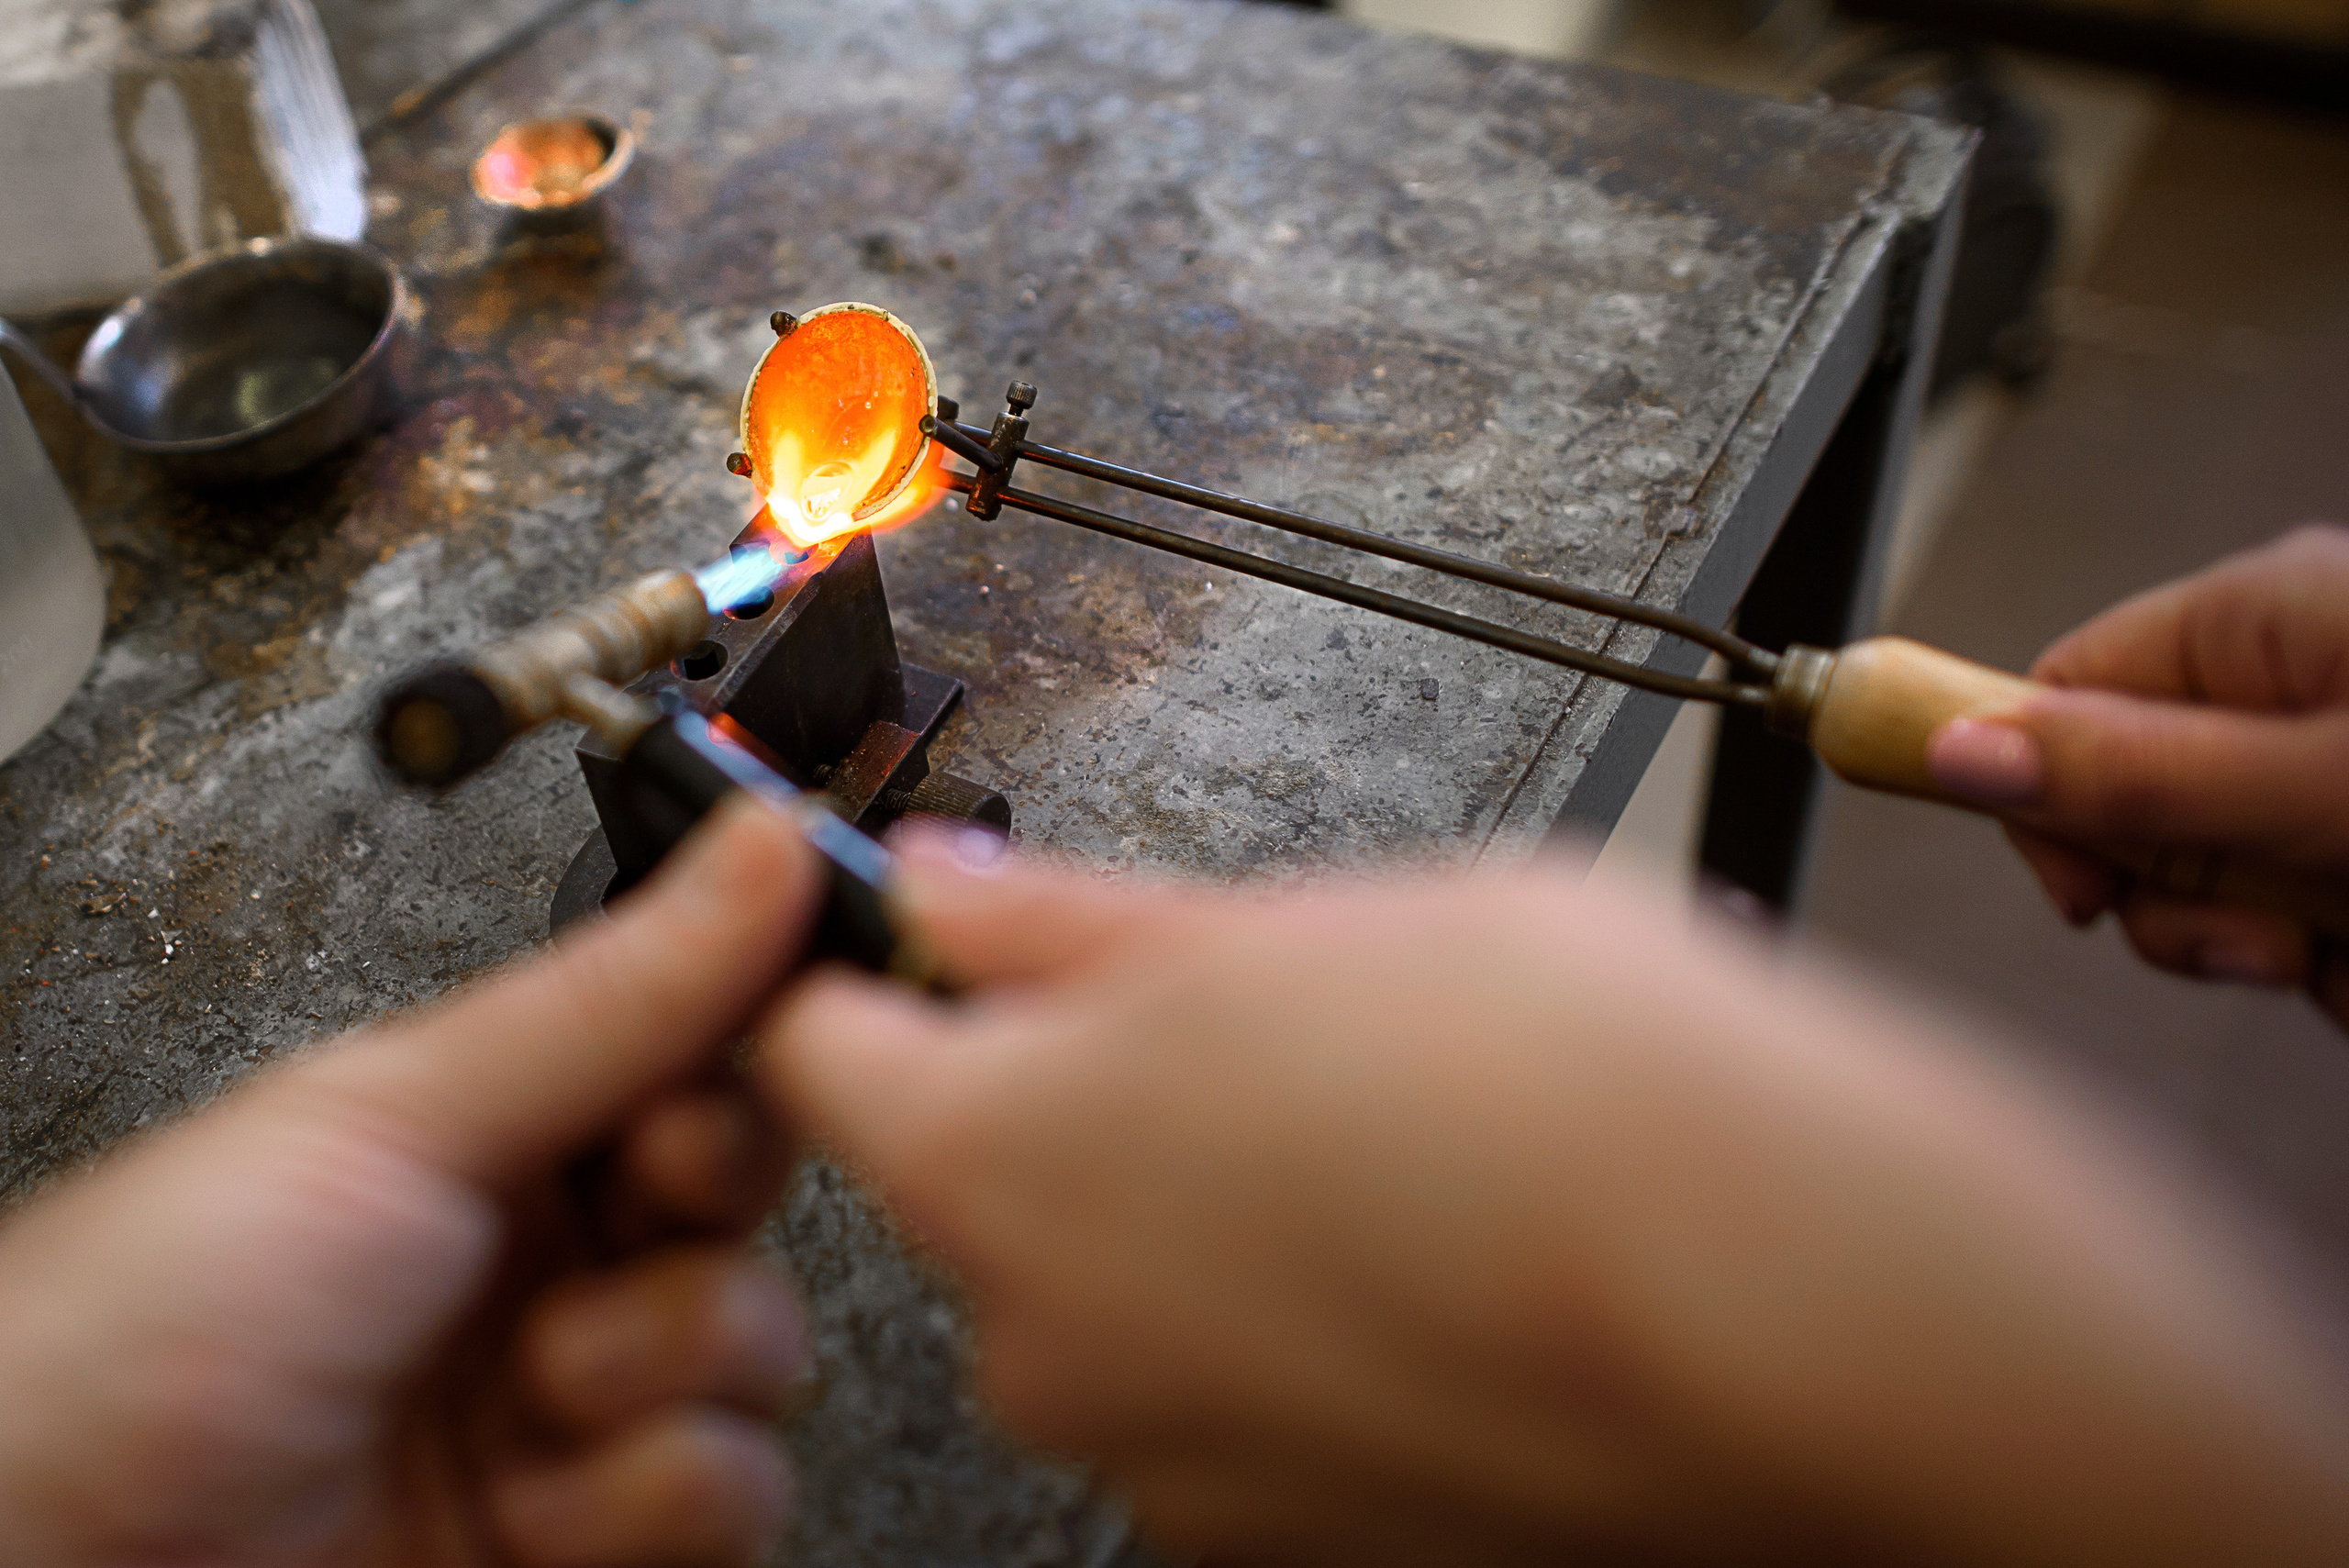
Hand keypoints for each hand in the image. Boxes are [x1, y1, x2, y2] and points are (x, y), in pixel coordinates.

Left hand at [0, 797, 818, 1566]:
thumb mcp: (392, 1123)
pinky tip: (541, 1491)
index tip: (769, 1039)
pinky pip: (737, 1494)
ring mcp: (569, 1405)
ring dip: (663, 1358)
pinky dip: (653, 1494)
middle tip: (637, 1200)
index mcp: (495, 1131)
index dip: (752, 1049)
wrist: (46, 1567)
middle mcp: (541, 1257)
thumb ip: (610, 997)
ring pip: (761, 1348)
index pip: (698, 1055)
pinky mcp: (590, 1539)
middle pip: (749, 1198)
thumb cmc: (140, 1328)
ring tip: (540, 1378)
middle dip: (703, 1203)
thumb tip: (760, 846)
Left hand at [762, 835, 2348, 1565]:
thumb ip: (1071, 925)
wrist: (1797, 1304)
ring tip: (1372, 1131)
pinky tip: (1417, 1250)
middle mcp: (1041, 1333)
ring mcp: (1162, 1455)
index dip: (865, 973)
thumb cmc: (1568, 1082)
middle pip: (975, 1179)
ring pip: (1111, 1287)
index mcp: (1000, 1151)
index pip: (812, 1049)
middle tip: (1239, 1015)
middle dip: (1069, 1088)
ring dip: (1188, 1205)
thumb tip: (949, 892)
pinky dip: (1278, 1319)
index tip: (924, 936)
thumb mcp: (1294, 922)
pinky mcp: (1281, 1532)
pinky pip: (1221, 1391)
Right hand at [1924, 524, 2348, 1017]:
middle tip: (2274, 940)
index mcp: (2263, 617)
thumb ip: (2136, 774)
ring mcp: (2336, 760)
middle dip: (2193, 904)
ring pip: (2223, 880)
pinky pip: (2302, 911)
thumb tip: (1959, 750)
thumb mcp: (2322, 788)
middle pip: (2132, 805)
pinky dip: (2341, 960)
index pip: (2060, 695)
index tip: (2088, 896)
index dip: (2049, 804)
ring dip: (2278, 944)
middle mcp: (2295, 678)